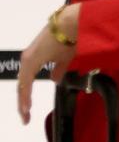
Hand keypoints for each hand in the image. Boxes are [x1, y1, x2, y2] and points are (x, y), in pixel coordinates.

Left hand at [17, 4, 79, 124]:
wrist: (73, 23)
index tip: (28, 112)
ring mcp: (28, 59)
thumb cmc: (71, 38)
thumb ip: (59, 70)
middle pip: (22, 85)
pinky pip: (26, 80)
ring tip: (25, 115)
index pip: (26, 82)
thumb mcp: (65, 59)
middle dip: (22, 103)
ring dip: (23, 100)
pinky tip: (26, 105)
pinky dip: (26, 94)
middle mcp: (28, 59)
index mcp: (34, 59)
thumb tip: (55, 79)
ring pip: (22, 84)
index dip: (26, 98)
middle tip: (25, 118)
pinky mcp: (31, 59)